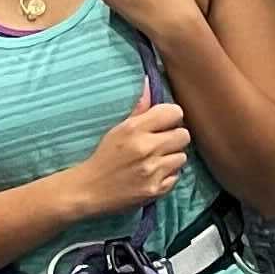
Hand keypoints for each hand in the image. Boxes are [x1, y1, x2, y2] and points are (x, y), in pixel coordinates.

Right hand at [75, 95, 192, 215]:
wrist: (90, 189)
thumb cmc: (104, 156)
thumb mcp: (118, 129)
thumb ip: (139, 108)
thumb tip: (151, 83)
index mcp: (134, 129)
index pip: (174, 113)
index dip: (172, 117)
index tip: (165, 123)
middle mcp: (146, 148)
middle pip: (183, 135)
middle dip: (175, 137)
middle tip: (164, 142)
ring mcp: (152, 171)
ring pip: (182, 157)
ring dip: (172, 157)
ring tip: (157, 159)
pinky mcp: (155, 189)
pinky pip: (176, 176)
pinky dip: (168, 175)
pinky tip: (154, 173)